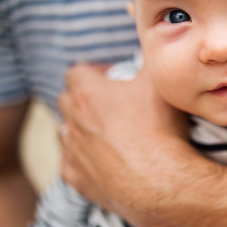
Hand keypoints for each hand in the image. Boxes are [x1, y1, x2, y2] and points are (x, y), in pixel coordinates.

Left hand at [58, 64, 194, 226]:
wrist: (161, 183)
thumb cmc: (160, 131)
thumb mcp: (161, 83)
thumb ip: (152, 58)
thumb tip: (154, 44)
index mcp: (89, 95)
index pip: (77, 72)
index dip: (95, 70)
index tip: (113, 75)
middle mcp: (74, 122)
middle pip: (66, 100)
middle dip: (83, 96)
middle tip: (109, 100)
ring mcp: (74, 153)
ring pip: (64, 132)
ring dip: (79, 127)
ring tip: (104, 130)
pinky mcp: (79, 180)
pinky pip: (68, 163)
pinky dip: (80, 158)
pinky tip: (99, 158)